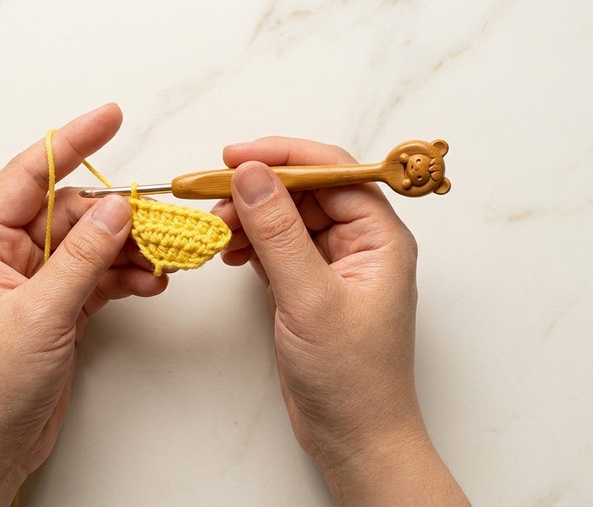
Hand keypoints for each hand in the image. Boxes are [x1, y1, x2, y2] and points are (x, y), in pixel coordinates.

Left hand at [0, 104, 167, 505]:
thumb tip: (118, 207)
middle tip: (163, 220)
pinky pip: (97, 276)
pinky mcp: (57, 309)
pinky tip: (150, 284)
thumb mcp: (38, 315)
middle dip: (118, 213)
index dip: (72, 142)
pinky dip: (125, 277)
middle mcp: (7, 254)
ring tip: (164, 262)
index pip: (30, 174)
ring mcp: (35, 282)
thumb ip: (81, 258)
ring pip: (90, 244)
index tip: (112, 116)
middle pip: (71, 211)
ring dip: (129, 249)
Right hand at [212, 137, 466, 504]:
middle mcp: (360, 244)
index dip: (283, 156)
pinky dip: (251, 244)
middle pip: (305, 190)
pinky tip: (230, 252)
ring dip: (250, 217)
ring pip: (287, 217)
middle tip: (212, 198)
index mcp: (380, 237)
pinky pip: (278, 246)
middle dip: (259, 190)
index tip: (234, 156)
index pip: (332, 171)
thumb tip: (251, 175)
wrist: (353, 437)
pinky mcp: (309, 286)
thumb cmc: (351, 377)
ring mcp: (333, 265)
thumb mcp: (310, 298)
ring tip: (217, 231)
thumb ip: (279, 233)